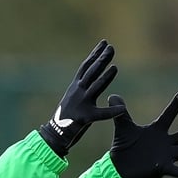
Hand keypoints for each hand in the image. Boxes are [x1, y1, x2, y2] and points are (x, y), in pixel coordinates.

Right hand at [39, 40, 124, 156]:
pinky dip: (111, 112)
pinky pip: (101, 114)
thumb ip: (83, 89)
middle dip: (102, 59)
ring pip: (95, 87)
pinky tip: (122, 109)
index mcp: (75, 87)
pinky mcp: (84, 117)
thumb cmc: (66, 117)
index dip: (95, 54)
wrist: (55, 134)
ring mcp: (81, 103)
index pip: (87, 66)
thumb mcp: (74, 99)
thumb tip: (91, 80)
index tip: (104, 43)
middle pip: (92, 72)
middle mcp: (77, 92)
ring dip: (106, 77)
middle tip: (111, 48)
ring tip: (115, 67)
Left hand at [108, 90, 177, 177]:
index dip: (176, 104)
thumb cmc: (124, 146)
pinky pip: (177, 171)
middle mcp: (165, 142)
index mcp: (157, 130)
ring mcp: (166, 155)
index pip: (169, 114)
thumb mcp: (122, 127)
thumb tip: (113, 96)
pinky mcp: (162, 168)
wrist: (119, 166)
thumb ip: (120, 112)